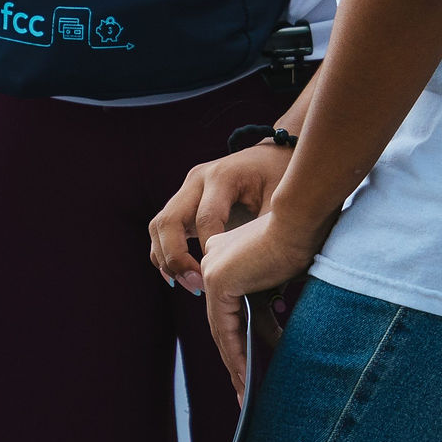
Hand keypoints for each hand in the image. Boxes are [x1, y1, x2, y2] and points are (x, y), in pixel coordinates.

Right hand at [149, 144, 290, 292]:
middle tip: (196, 286)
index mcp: (221, 177)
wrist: (275, 155)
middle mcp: (196, 180)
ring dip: (167, 258)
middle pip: (168, 221)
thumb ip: (269, 231)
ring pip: (159, 226)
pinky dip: (166, 253)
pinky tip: (179, 276)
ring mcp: (187, 189)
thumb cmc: (283, 177)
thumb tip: (265, 276)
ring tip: (189, 285)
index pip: (204, 220)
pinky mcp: (185, 200)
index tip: (221, 280)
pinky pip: (164, 229)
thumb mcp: (282, 200)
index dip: (210, 253)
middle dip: (176, 258)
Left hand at [196, 211, 321, 401]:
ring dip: (235, 364)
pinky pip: (226, 328)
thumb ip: (270, 305)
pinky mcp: (217, 280)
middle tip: (244, 391)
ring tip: (247, 394)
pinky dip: (236, 355)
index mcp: (224, 258)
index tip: (250, 368)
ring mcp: (211, 271)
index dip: (239, 340)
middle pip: (223, 322)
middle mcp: (211, 263)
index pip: (230, 308)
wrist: (302, 220)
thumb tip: (273, 339)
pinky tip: (246, 379)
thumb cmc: (303, 241)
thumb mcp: (281, 279)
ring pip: (222, 329)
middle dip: (234, 360)